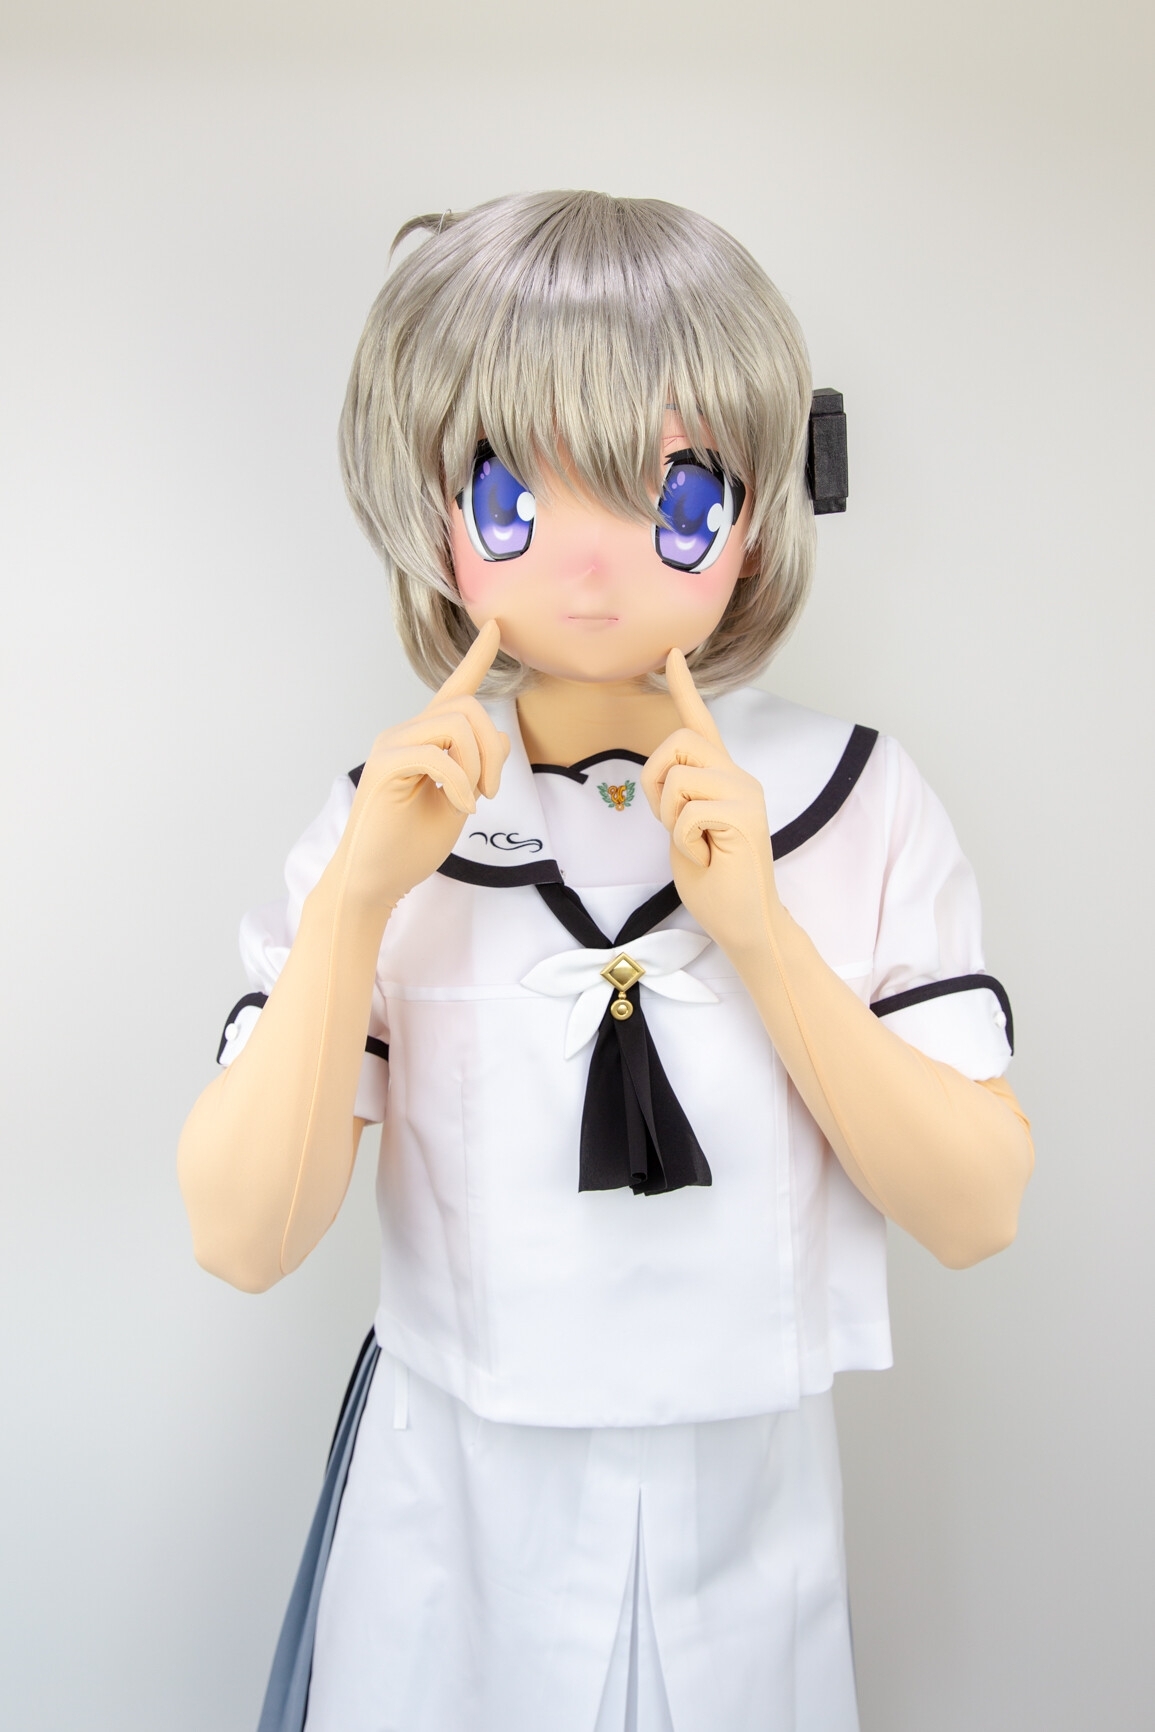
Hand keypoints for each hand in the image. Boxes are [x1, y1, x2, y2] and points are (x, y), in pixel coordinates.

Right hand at [338, 621, 509, 910]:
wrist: (375, 880)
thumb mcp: (459, 800)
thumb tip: (497, 738)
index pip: (454, 689)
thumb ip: (476, 766)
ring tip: (474, 800)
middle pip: (468, 706)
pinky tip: (461, 807)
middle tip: (491, 791)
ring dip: (479, 764)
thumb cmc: (410, 845)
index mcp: (424, 739)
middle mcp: (406, 733)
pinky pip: (438, 754)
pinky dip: (460, 783)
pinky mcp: (386, 766)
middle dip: (494, 747)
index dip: (476, 657)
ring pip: (456, 724)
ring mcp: (393, 746)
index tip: (496, 626)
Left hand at [641, 650, 778, 961]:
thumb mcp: (683, 830)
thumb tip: (668, 777)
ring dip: (670, 815)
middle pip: (678, 741)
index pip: (700, 723)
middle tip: (671, 822)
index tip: (673, 652)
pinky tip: (706, 856)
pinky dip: (684, 840)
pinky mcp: (745, 815)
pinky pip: (687, 812)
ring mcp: (745, 793)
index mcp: (723, 778)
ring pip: (679, 776)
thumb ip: (680, 796)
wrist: (744, 922)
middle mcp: (739, 776)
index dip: (685, 687)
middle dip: (656, 779)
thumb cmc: (714, 881)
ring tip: (694, 842)